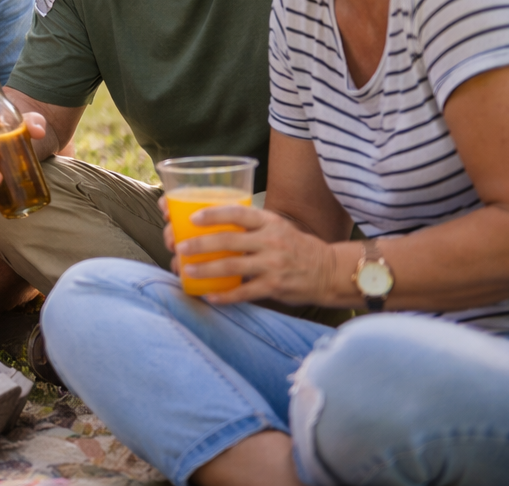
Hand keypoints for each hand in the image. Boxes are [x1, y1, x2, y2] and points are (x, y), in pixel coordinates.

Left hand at [169, 204, 342, 306]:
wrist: (329, 271)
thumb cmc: (295, 247)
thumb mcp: (277, 227)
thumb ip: (250, 225)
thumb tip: (210, 222)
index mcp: (269, 222)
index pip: (237, 212)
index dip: (213, 214)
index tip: (192, 218)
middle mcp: (270, 241)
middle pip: (228, 239)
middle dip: (199, 244)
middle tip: (179, 247)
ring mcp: (272, 265)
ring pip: (231, 266)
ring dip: (205, 269)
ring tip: (186, 270)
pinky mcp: (274, 287)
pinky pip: (244, 293)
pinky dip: (224, 296)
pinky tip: (209, 296)